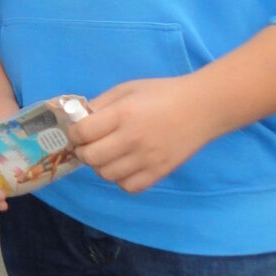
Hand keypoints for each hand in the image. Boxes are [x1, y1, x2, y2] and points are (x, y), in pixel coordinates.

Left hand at [68, 76, 210, 193]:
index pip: (82, 132)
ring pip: (106, 175)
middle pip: (90, 157)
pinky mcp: (159, 173)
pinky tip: (125, 166)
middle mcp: (132, 138)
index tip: (78, 131)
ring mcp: (147, 159)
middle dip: (83, 151)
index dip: (74, 133)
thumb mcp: (128, 89)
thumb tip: (78, 120)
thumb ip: (101, 104)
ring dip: (100, 166)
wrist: (202, 107)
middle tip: (90, 145)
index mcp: (123, 113)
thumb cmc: (162, 94)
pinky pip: (128, 187)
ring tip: (108, 155)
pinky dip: (120, 179)